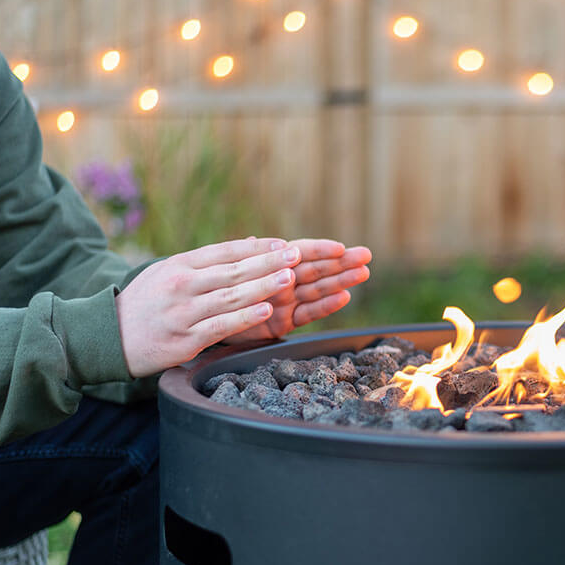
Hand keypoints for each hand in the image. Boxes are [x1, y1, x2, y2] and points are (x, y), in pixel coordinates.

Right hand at [116, 237, 304, 377]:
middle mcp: (181, 285)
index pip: (224, 252)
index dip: (257, 248)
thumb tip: (250, 243)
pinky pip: (222, 326)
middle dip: (268, 262)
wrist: (105, 337)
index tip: (284, 244)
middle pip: (233, 271)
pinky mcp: (185, 339)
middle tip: (297, 255)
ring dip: (264, 286)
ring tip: (290, 278)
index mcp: (179, 265)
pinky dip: (246, 317)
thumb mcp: (169, 272)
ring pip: (231, 296)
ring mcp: (183, 312)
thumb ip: (208, 261)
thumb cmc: (146, 303)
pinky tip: (268, 310)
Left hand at [223, 239, 371, 342]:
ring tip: (363, 273)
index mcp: (269, 264)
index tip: (341, 246)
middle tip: (366, 256)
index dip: (320, 249)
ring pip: (318, 288)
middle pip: (316, 268)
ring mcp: (285, 301)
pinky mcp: (283, 323)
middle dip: (342, 261)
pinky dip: (326, 306)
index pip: (299, 252)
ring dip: (341, 280)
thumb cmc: (210, 293)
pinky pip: (308, 313)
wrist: (197, 323)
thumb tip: (252, 240)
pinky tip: (344, 297)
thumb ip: (240, 258)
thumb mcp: (222, 273)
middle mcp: (281, 281)